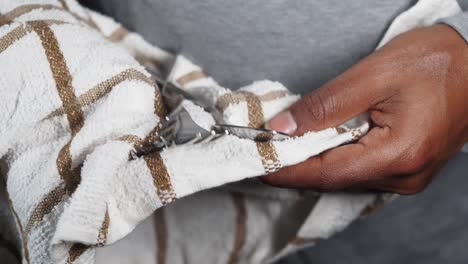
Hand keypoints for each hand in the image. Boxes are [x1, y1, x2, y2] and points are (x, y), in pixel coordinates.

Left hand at [264, 25, 467, 193]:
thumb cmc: (437, 62)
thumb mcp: (375, 74)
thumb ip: (326, 104)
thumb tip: (284, 127)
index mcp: (398, 155)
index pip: (326, 172)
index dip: (286, 170)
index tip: (256, 165)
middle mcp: (404, 176)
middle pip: (334, 178)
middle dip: (296, 166)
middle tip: (264, 151)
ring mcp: (407, 177)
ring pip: (346, 178)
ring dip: (314, 163)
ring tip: (286, 146)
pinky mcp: (407, 169)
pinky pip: (361, 172)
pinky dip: (335, 160)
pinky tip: (320, 146)